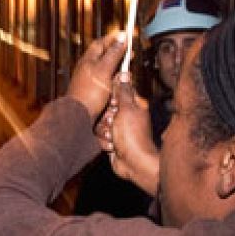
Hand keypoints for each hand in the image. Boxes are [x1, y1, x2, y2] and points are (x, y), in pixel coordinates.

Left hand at [65, 32, 127, 117]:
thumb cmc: (90, 92)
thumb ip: (114, 54)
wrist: (78, 115)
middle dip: (117, 53)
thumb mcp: (104, 69)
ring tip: (126, 67)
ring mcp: (88, 80)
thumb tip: (122, 36)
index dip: (113, 38)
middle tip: (130, 52)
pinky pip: (105, 81)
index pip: (100, 43)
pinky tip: (118, 84)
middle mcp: (86, 68)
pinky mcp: (91, 92)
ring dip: (116, 67)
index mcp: (88, 60)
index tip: (125, 35)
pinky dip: (113, 80)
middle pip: (103, 55)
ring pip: (104, 69)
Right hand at [106, 77, 159, 195]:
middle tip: (113, 122)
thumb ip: (123, 91)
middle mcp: (126, 115)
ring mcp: (119, 129)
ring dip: (104, 131)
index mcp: (133, 104)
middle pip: (105, 108)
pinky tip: (112, 146)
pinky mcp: (112, 140)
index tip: (113, 103)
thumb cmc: (133, 135)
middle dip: (105, 117)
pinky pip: (100, 136)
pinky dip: (104, 141)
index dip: (111, 97)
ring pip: (100, 122)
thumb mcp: (127, 109)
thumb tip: (125, 72)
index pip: (117, 92)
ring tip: (113, 137)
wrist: (134, 163)